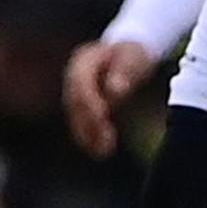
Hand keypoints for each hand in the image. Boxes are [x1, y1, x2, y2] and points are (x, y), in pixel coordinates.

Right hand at [62, 39, 156, 159]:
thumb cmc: (132, 55)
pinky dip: (90, 139)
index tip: (103, 114)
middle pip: (75, 103)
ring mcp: (74, 93)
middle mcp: (73, 77)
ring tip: (106, 150)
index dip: (89, 100)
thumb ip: (124, 71)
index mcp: (83, 60)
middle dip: (90, 122)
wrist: (129, 56)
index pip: (80, 82)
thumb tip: (114, 90)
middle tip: (109, 139)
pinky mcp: (81, 108)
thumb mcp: (133, 58)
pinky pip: (81, 125)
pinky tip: (102, 152)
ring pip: (76, 117)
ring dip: (89, 135)